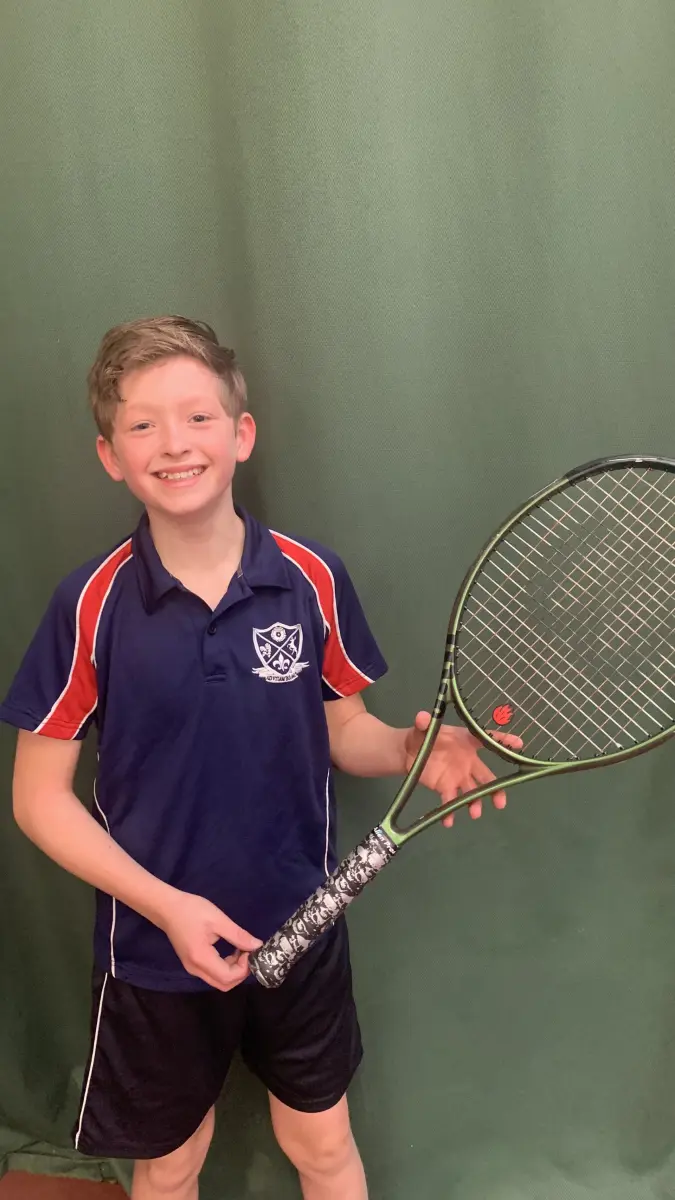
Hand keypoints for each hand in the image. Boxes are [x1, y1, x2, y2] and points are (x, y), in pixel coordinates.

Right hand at [156, 890, 261, 990]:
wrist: (167, 908)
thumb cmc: (191, 910)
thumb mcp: (218, 919)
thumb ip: (238, 935)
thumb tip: (257, 946)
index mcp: (201, 958)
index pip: (227, 977)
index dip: (243, 968)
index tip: (250, 951)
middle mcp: (195, 969)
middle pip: (224, 984)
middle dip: (240, 973)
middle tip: (248, 953)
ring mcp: (192, 968)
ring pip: (218, 981)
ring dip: (233, 970)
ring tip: (241, 950)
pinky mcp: (192, 964)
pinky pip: (212, 974)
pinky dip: (225, 967)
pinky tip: (231, 951)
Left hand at [404, 711, 522, 826]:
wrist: (408, 751)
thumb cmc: (422, 735)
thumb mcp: (422, 727)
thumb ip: (423, 723)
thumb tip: (422, 716)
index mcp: (466, 742)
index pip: (487, 739)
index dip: (503, 740)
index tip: (519, 743)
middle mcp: (468, 761)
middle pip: (487, 777)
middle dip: (495, 790)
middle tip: (500, 803)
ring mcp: (458, 776)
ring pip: (473, 792)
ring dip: (475, 803)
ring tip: (475, 814)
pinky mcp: (446, 787)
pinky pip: (450, 801)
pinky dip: (449, 812)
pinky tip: (448, 821)